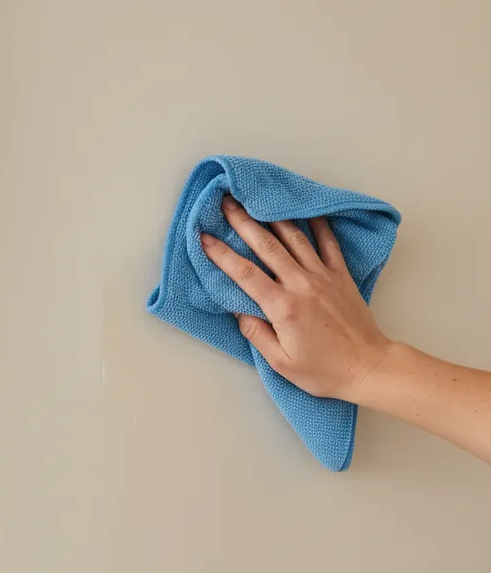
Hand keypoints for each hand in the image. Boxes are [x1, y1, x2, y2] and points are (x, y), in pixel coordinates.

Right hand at [200, 195, 393, 401]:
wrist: (368, 367)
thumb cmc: (324, 371)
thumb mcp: (280, 362)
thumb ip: (256, 333)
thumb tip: (239, 311)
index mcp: (283, 307)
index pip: (245, 274)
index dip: (222, 254)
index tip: (204, 238)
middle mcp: (302, 285)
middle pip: (267, 246)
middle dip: (243, 222)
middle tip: (227, 204)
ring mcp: (323, 276)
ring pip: (295, 238)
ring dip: (273, 217)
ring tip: (257, 202)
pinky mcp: (341, 275)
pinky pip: (327, 242)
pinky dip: (316, 223)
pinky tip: (305, 210)